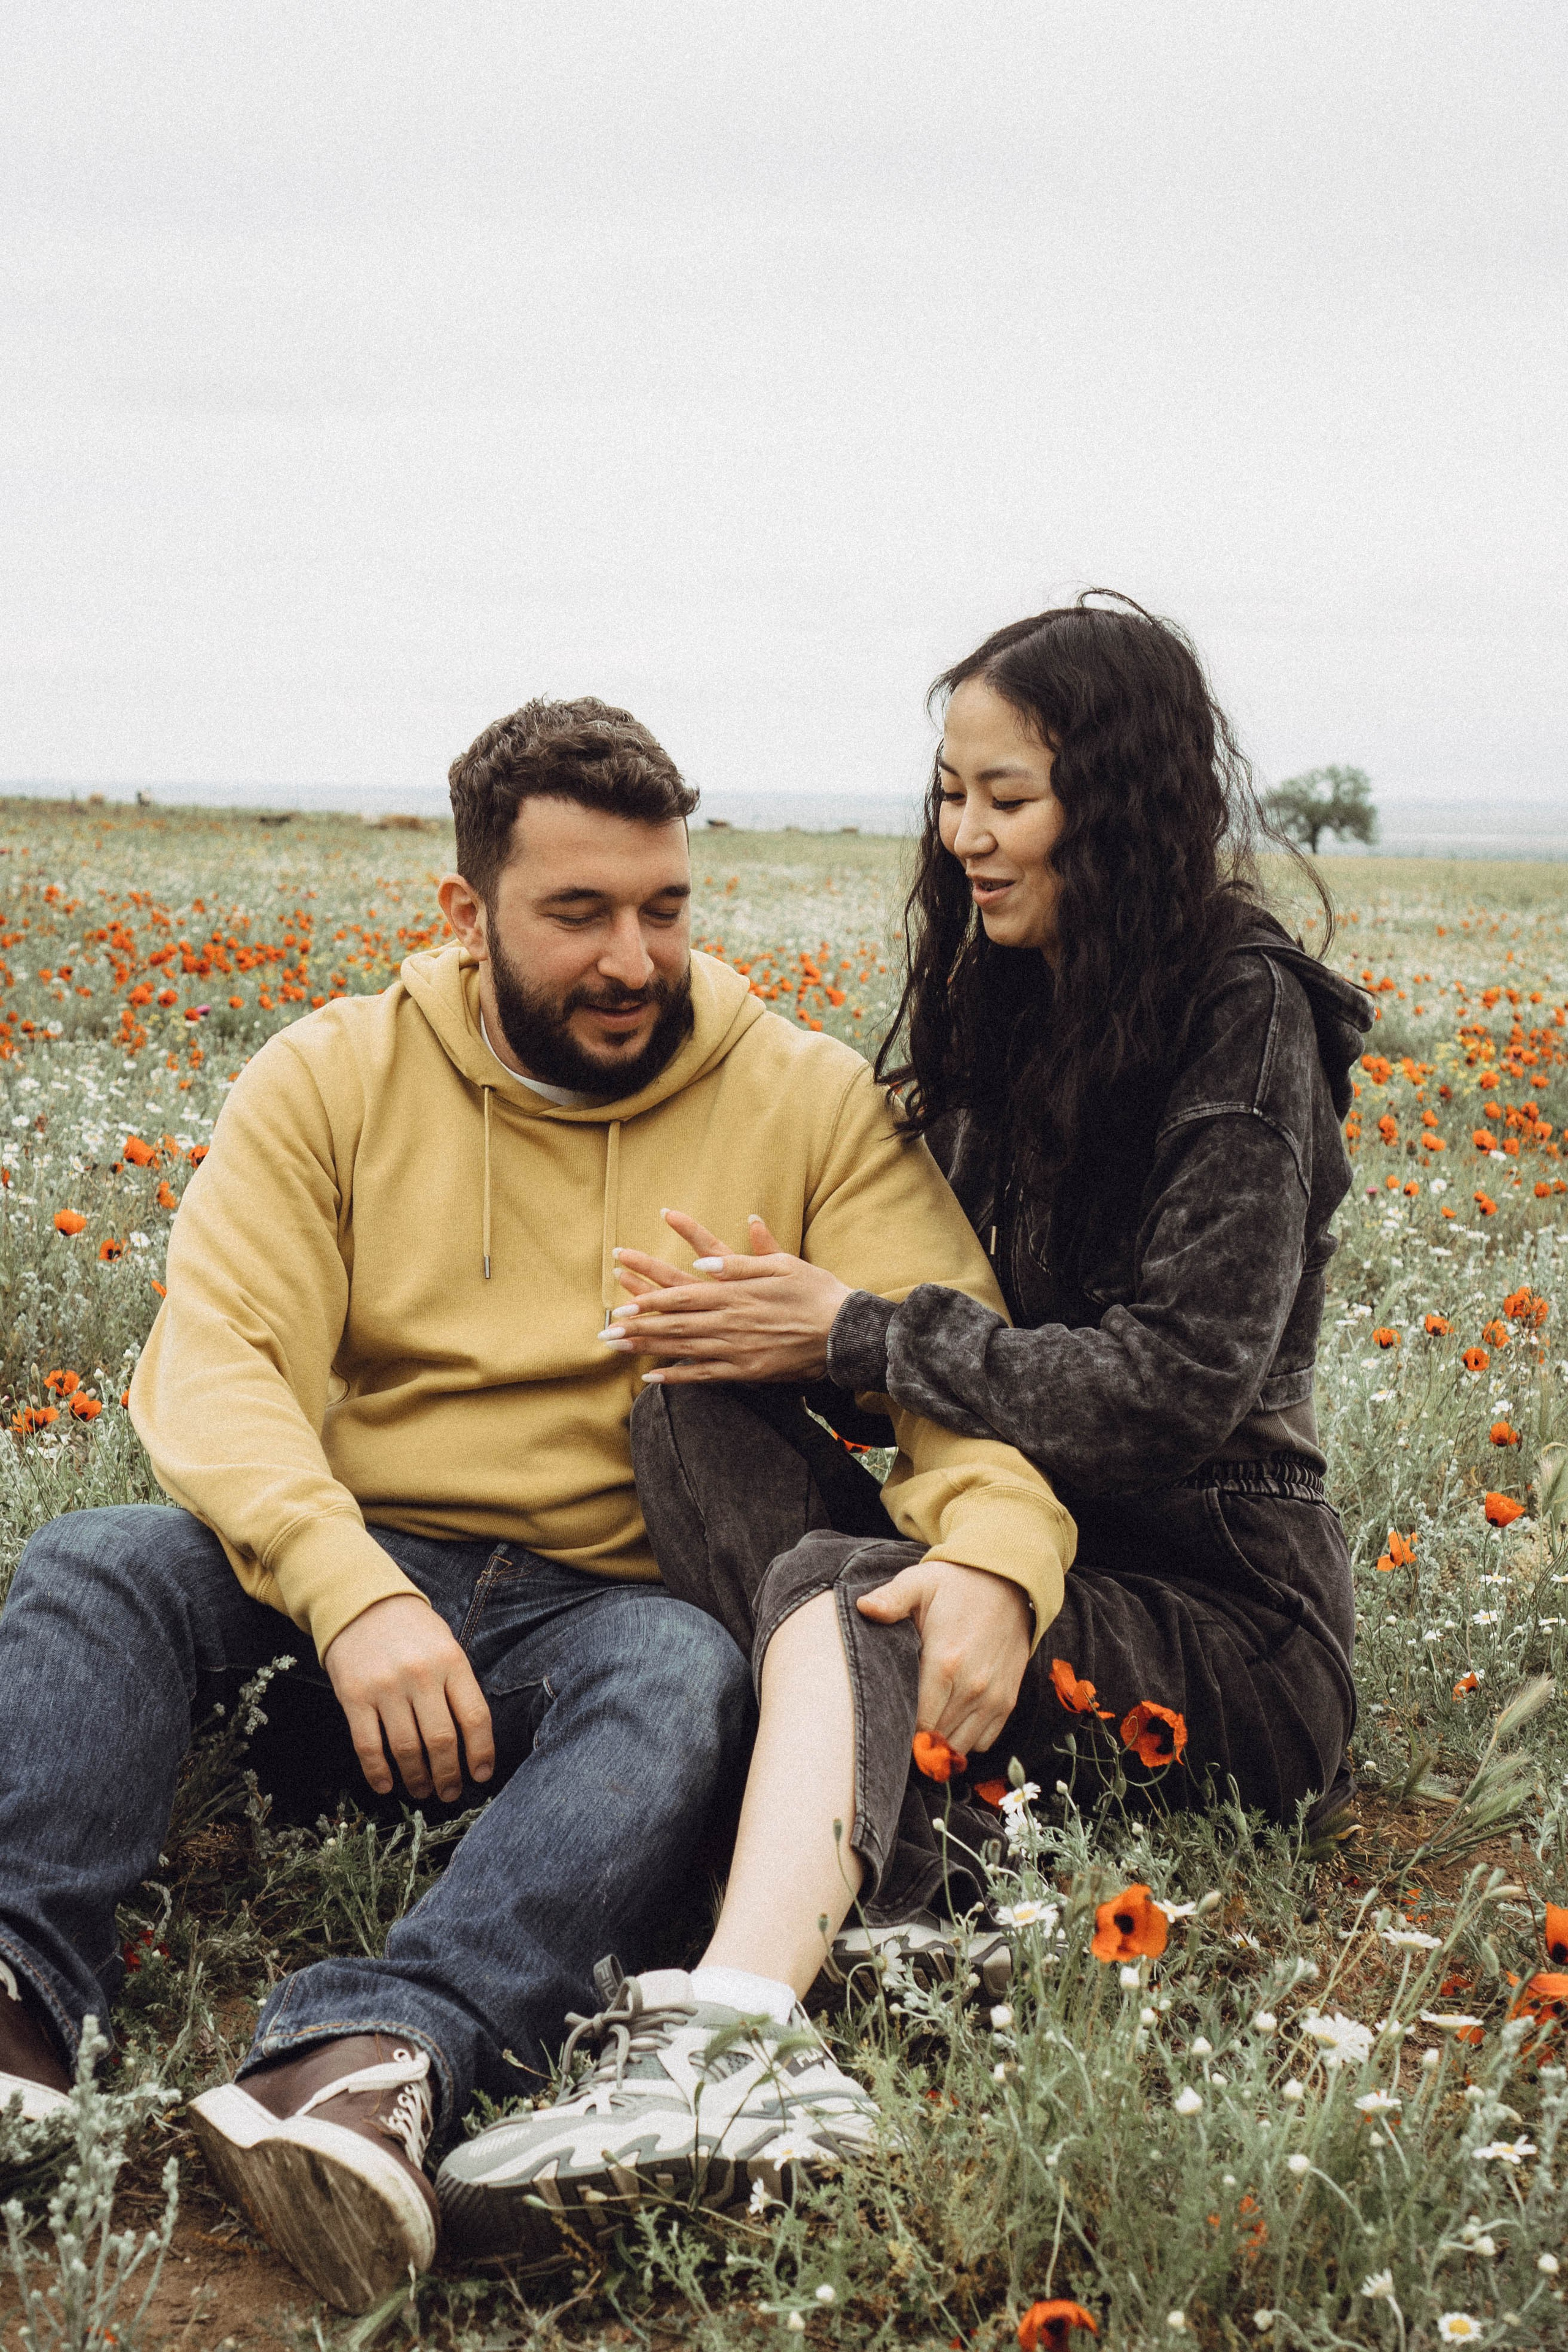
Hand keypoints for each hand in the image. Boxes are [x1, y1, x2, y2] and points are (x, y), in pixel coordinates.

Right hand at [324, 1594, 494, 1803]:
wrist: (361, 1603)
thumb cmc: (412, 1630)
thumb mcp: (446, 1646)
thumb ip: (458, 1686)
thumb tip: (471, 1741)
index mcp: (452, 1661)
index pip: (475, 1717)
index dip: (481, 1753)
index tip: (481, 1775)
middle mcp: (421, 1675)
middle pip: (441, 1740)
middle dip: (449, 1775)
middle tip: (450, 1793)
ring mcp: (386, 1687)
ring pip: (406, 1748)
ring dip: (417, 1778)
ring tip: (423, 1791)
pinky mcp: (354, 1697)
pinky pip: (368, 1745)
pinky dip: (378, 1772)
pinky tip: (387, 1785)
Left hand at [602, 1210, 851, 1385]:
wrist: (844, 1333)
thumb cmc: (816, 1292)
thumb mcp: (782, 1265)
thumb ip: (741, 1261)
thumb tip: (701, 1261)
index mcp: (736, 1293)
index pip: (682, 1296)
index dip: (648, 1299)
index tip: (620, 1301)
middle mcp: (730, 1322)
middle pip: (674, 1325)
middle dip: (637, 1327)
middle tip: (604, 1331)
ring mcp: (737, 1349)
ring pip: (682, 1349)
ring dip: (647, 1349)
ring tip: (617, 1349)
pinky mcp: (747, 1371)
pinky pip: (705, 1376)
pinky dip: (677, 1376)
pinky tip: (652, 1377)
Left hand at [856, 1560, 1030, 1757]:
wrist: (1007, 1582)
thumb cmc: (956, 1585)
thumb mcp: (919, 1583)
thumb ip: (890, 1600)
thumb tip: (863, 1608)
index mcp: (945, 1663)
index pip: (919, 1722)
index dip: (901, 1728)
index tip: (889, 1717)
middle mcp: (973, 1686)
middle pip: (937, 1738)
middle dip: (916, 1737)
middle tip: (899, 1724)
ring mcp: (994, 1697)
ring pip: (960, 1745)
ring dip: (940, 1741)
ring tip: (923, 1726)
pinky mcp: (1008, 1700)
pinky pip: (984, 1740)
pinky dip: (966, 1738)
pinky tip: (950, 1720)